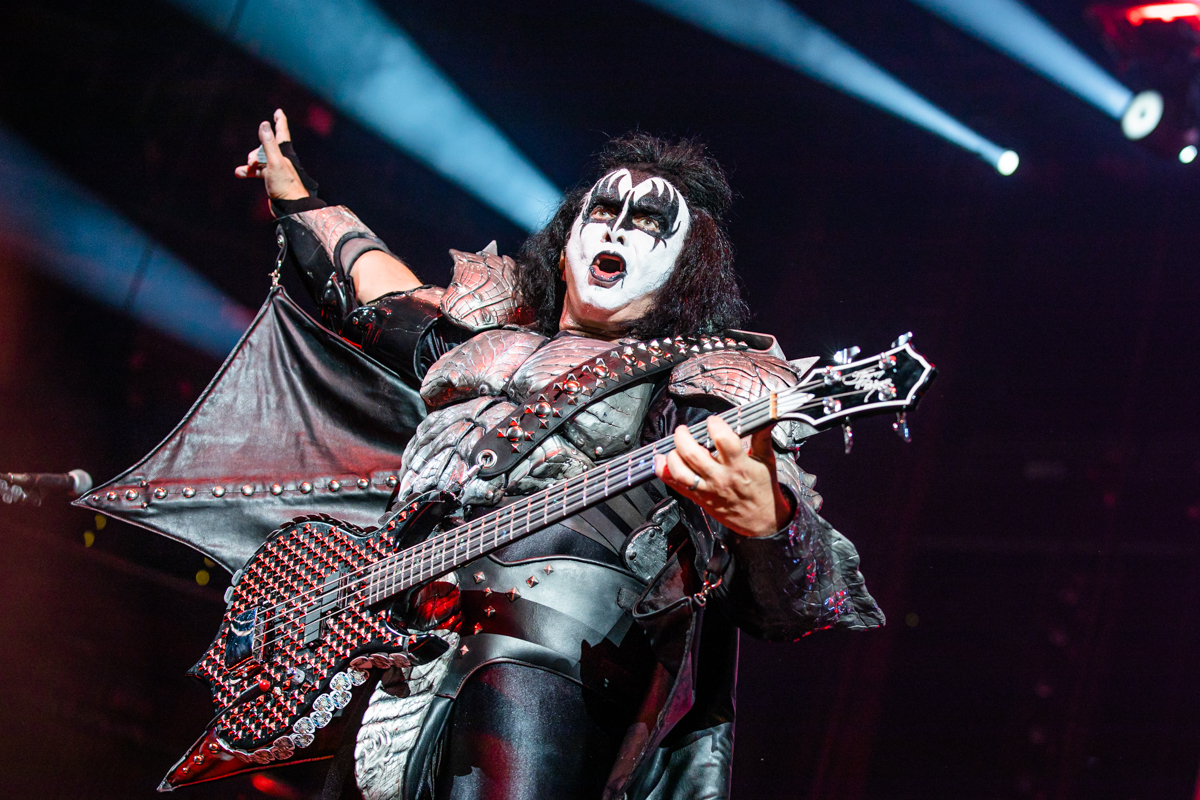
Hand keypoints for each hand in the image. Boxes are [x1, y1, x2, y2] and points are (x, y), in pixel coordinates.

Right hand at [234, 109, 308, 200]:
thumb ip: (268, 143)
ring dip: (250, 163)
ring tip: (246, 169)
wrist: (290, 207)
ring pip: (259, 160)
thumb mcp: (274, 161)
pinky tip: (240, 174)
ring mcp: (276, 169)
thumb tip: (264, 123)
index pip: (282, 132)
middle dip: (255, 152)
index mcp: (285, 152)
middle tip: (252, 162)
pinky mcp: (271, 179)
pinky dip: (248, 172)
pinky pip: (257, 172)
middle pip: (264, 147)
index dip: (279, 121)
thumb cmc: (285, 184)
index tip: (278, 112)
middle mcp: (281, 159)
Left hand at [654, 417, 794, 537]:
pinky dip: (664, 472)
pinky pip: (675, 485)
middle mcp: (720, 477)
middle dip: (684, 436)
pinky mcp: (699, 498)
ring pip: (680, 471)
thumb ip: (762, 438)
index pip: (723, 440)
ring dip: (673, 454)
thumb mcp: (767, 461)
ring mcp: (707, 489)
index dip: (715, 425)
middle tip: (685, 429)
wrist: (761, 521)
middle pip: (693, 453)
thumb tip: (765, 418)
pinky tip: (662, 460)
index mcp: (739, 466)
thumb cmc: (762, 490)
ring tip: (676, 445)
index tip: (713, 421)